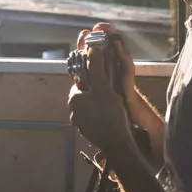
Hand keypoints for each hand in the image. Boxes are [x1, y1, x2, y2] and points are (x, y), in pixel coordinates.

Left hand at [68, 35, 133, 151]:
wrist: (117, 144)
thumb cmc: (109, 114)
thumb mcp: (104, 87)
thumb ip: (96, 67)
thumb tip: (91, 47)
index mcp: (74, 98)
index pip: (82, 80)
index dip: (95, 76)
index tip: (107, 78)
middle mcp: (73, 111)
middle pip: (87, 93)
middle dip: (99, 90)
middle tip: (113, 93)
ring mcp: (81, 123)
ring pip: (91, 105)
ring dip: (101, 102)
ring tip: (115, 104)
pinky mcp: (89, 132)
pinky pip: (95, 116)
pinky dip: (102, 113)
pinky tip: (113, 115)